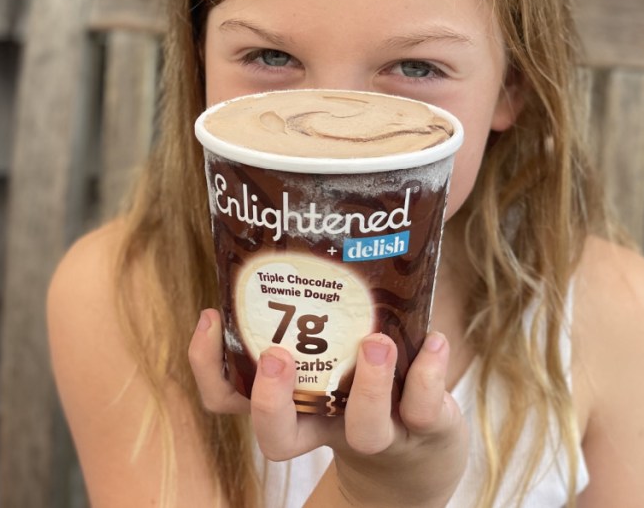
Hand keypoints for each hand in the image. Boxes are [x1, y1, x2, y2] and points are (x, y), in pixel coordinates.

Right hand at [188, 309, 467, 507]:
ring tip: (374, 341)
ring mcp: (377, 429)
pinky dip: (430, 375)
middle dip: (270, 401)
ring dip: (367, 387)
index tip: (210, 314)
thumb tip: (306, 201)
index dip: (208, 367)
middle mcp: (325, 423)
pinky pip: (425, 409)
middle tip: (276, 356)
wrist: (423, 442)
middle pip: (279, 437)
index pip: (228, 398)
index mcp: (290, 401)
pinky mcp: (425, 426)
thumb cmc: (363, 374)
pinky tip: (434, 341)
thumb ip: (311, 292)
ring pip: (364, 430)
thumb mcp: (329, 341)